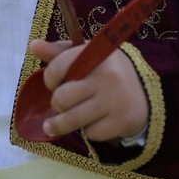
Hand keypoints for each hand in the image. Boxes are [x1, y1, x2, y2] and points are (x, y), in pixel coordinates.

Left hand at [29, 38, 148, 142]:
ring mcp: (115, 100)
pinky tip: (95, 122)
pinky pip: (91, 133)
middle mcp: (107, 76)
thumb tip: (33, 45)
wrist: (145, 93)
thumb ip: (59, 52)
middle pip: (62, 98)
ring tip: (53, 126)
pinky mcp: (122, 122)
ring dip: (60, 124)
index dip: (49, 79)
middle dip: (56, 104)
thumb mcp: (86, 56)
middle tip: (60, 104)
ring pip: (72, 119)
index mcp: (96, 55)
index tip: (53, 84)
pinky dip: (88, 131)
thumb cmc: (106, 72)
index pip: (58, 67)